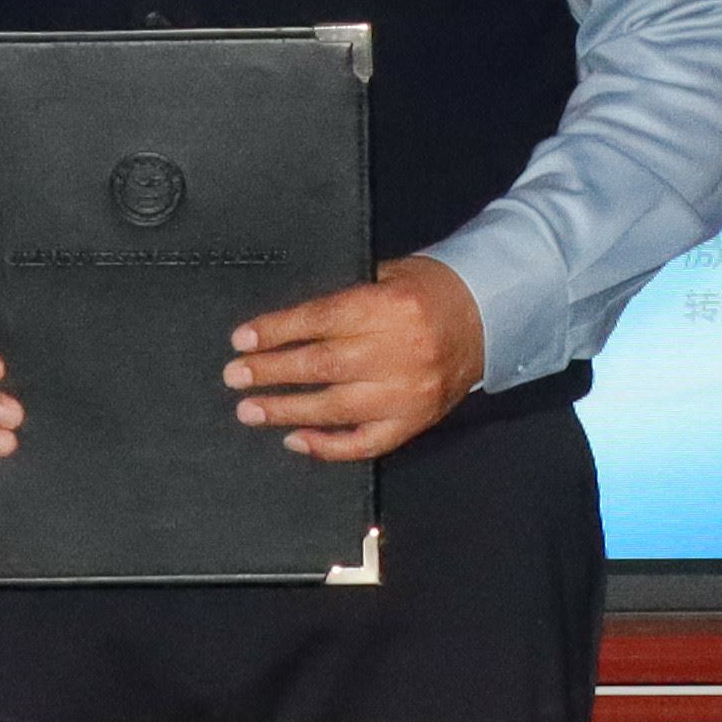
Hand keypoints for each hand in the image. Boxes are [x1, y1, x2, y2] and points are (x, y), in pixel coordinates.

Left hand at [227, 256, 484, 463]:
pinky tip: (295, 440)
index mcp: (389, 306)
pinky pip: (366, 442)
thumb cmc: (427, 290)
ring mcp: (408, 393)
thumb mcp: (387, 274)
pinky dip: (328, 446)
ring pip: (337, 408)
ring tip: (249, 411)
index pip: (321, 320)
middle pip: (323, 364)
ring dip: (287, 410)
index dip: (277, 330)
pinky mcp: (416, 422)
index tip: (241, 339)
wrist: (487, 316)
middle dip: (272, 372)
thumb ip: (343, 299)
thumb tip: (282, 327)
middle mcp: (398, 351)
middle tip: (234, 377)